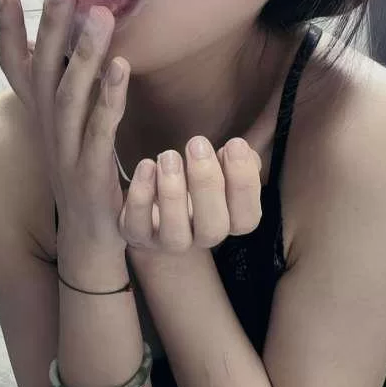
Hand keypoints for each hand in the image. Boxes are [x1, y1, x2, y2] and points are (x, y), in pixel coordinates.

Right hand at [0, 0, 130, 252]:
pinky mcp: (90, 173)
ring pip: (70, 95)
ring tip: (101, 13)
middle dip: (51, 24)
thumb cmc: (84, 176)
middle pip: (42, 70)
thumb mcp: (70, 130)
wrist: (91, 240)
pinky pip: (99, 129)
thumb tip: (72, 48)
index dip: (5, 28)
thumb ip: (69, 91)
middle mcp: (46, 130)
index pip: (14, 65)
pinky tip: (123, 66)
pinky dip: (110, 97)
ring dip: (85, 53)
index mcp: (40, 116)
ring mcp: (65, 152)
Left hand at [118, 140, 262, 254]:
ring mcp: (168, 242)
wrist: (154, 204)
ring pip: (175, 235)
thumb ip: (238, 159)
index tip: (234, 144)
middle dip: (207, 184)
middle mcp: (201, 237)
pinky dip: (141, 196)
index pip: (247, 219)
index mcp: (228, 222)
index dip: (244, 184)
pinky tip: (147, 166)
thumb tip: (241, 150)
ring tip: (169, 155)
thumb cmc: (194, 181)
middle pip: (213, 229)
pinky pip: (138, 225)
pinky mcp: (138, 235)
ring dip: (173, 194)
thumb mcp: (220, 168)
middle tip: (197, 144)